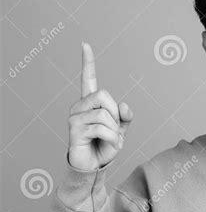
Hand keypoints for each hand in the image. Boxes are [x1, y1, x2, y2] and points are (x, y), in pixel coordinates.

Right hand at [67, 41, 132, 170]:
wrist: (92, 167)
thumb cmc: (104, 147)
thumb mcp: (120, 131)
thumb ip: (125, 118)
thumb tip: (124, 104)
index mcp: (90, 103)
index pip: (88, 79)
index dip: (88, 62)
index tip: (85, 44)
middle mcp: (79, 106)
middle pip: (104, 95)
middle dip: (115, 114)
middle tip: (115, 131)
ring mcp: (74, 117)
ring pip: (105, 114)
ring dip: (115, 131)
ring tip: (111, 141)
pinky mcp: (74, 129)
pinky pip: (102, 128)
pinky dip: (112, 139)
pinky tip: (110, 146)